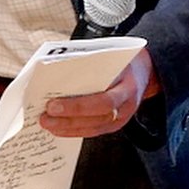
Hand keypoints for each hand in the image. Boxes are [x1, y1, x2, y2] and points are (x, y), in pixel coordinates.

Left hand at [38, 49, 159, 139]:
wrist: (144, 72)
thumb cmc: (123, 61)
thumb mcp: (112, 57)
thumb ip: (90, 64)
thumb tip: (56, 69)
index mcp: (128, 87)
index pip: (103, 101)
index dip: (77, 106)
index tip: (53, 105)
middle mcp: (126, 107)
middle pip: (95, 118)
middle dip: (67, 119)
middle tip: (44, 116)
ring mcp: (121, 118)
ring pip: (92, 128)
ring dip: (66, 127)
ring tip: (46, 123)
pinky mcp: (114, 124)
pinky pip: (92, 131)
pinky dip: (73, 131)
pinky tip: (57, 128)